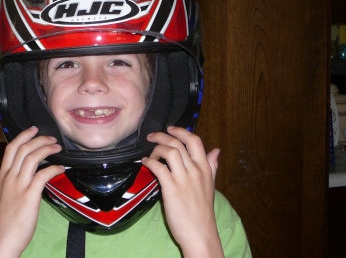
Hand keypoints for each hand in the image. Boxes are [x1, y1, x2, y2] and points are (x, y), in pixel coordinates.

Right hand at [0, 127, 64, 257]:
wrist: (2, 241)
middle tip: (52, 139)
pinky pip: (44, 174)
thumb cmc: (6, 221)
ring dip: (48, 149)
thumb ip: (15, 182)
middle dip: (39, 139)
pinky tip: (61, 168)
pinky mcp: (29, 195)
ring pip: (33, 157)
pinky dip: (54, 168)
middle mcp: (9, 178)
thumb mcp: (6, 195)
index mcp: (2, 176)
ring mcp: (18, 186)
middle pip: (23, 148)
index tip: (34, 129)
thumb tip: (32, 172)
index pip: (10, 148)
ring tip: (58, 148)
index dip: (23, 135)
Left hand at [141, 126, 222, 257]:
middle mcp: (196, 170)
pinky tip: (146, 163)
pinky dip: (150, 162)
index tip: (170, 128)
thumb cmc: (203, 211)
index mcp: (205, 168)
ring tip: (150, 153)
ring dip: (156, 148)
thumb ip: (212, 166)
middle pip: (178, 143)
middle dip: (162, 136)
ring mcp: (184, 179)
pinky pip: (159, 168)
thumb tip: (216, 150)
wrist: (200, 233)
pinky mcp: (172, 189)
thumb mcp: (211, 185)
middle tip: (152, 136)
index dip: (181, 131)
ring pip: (170, 152)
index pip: (195, 141)